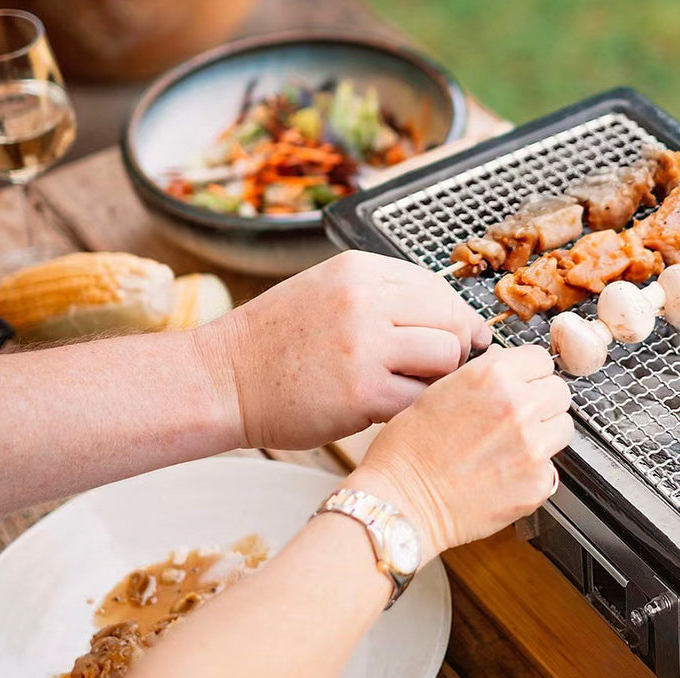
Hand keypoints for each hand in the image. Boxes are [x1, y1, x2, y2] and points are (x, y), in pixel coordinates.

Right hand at [200, 250, 490, 448]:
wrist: (222, 380)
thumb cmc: (276, 343)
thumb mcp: (328, 293)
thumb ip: (385, 298)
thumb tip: (454, 320)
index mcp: (359, 269)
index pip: (438, 286)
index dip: (454, 317)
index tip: (457, 338)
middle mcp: (365, 299)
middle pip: (452, 320)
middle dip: (454, 348)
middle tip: (434, 370)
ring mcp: (365, 345)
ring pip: (447, 357)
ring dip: (436, 378)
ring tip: (404, 386)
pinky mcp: (363, 393)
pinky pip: (421, 398)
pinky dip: (413, 407)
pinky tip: (385, 407)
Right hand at [347, 345, 573, 562]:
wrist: (403, 500)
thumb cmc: (409, 450)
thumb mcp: (440, 391)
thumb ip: (485, 376)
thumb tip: (510, 370)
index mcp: (493, 376)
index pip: (540, 359)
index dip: (530, 373)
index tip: (524, 384)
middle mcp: (518, 406)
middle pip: (560, 392)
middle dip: (542, 402)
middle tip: (519, 418)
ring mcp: (533, 446)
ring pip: (563, 428)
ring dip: (545, 434)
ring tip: (512, 447)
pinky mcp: (538, 482)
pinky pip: (551, 467)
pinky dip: (534, 471)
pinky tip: (504, 474)